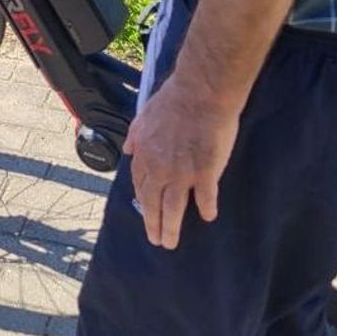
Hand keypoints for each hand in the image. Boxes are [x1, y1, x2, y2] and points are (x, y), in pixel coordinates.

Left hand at [123, 74, 239, 249]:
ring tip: (171, 243)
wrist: (200, 92)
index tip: (146, 211)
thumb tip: (127, 149)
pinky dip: (206, 208)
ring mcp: (182, 173)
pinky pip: (205, 197)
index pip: (140, 185)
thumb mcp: (144, 115)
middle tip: (156, 240)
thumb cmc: (173, 100)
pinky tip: (208, 217)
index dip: (143, 200)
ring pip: (173, 208)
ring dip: (171, 228)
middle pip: (153, 203)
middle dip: (153, 224)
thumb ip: (135, 135)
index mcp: (145, 155)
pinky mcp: (205, 173)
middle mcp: (160, 169)